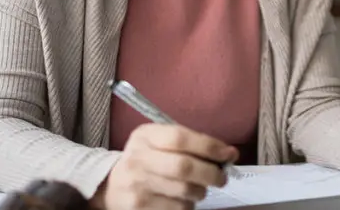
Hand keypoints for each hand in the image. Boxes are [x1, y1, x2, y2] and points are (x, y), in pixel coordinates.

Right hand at [92, 124, 237, 209]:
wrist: (110, 186)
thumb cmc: (145, 159)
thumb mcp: (158, 141)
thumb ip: (190, 142)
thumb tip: (229, 153)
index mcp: (145, 136)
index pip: (180, 138)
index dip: (209, 146)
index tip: (229, 154)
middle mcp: (138, 159)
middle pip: (184, 167)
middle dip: (211, 173)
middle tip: (222, 178)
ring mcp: (137, 186)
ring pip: (184, 192)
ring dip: (200, 192)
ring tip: (199, 188)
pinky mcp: (139, 209)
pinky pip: (177, 209)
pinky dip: (188, 205)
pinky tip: (183, 200)